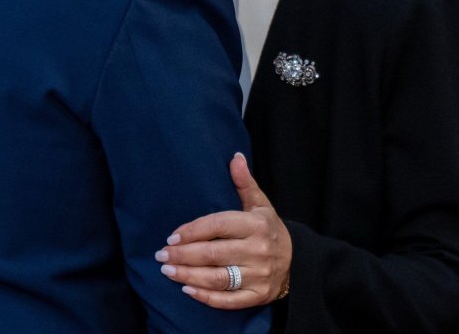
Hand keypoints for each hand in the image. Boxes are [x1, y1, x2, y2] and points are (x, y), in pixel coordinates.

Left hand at [154, 153, 291, 308]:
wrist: (298, 262)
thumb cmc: (268, 230)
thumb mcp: (260, 204)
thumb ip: (244, 183)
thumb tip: (235, 157)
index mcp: (255, 225)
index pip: (217, 226)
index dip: (192, 231)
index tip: (171, 236)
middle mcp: (257, 251)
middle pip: (213, 254)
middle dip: (183, 255)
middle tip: (161, 255)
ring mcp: (258, 275)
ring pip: (218, 278)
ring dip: (189, 276)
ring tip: (167, 271)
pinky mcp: (257, 296)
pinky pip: (229, 300)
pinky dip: (207, 297)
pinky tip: (188, 290)